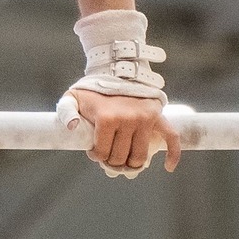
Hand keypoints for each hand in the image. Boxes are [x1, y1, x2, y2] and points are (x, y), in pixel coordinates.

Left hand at [63, 88, 179, 177]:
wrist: (116, 71)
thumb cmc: (93, 90)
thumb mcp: (73, 98)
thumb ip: (66, 112)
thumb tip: (73, 127)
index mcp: (106, 118)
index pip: (102, 153)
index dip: (96, 156)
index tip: (94, 151)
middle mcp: (127, 119)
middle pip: (120, 157)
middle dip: (112, 161)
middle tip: (108, 155)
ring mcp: (144, 119)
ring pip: (140, 156)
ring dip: (132, 163)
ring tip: (124, 159)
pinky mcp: (157, 116)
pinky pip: (170, 138)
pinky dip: (172, 154)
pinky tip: (168, 167)